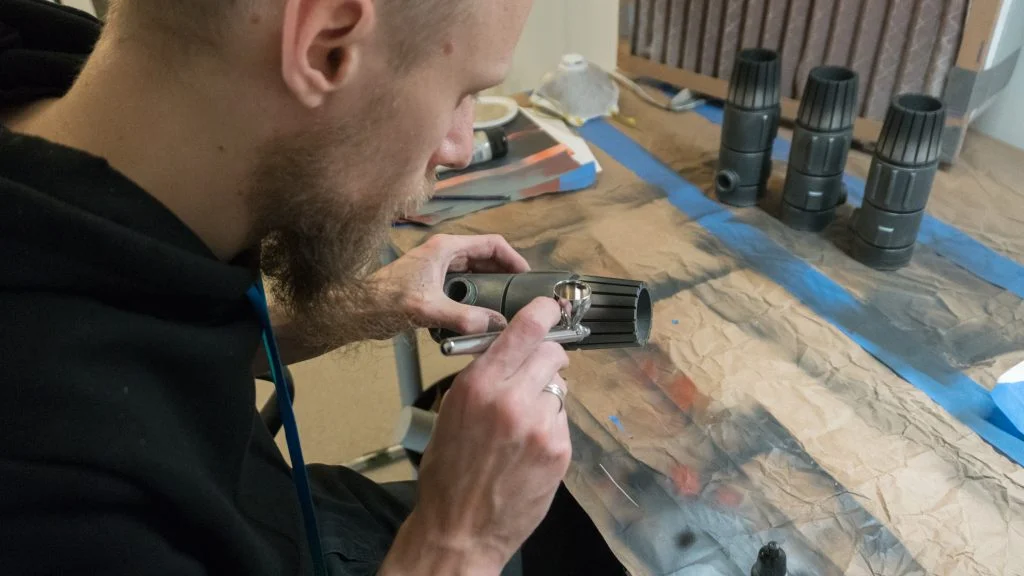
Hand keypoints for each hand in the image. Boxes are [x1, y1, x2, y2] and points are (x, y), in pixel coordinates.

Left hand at [372, 234, 529, 334]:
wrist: (357, 311)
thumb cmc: (385, 301)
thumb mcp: (428, 309)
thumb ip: (463, 316)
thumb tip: (494, 325)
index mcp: (445, 248)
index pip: (492, 243)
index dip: (513, 258)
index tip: (527, 276)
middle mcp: (443, 254)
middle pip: (486, 258)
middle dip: (506, 274)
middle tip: (521, 295)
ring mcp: (437, 269)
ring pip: (475, 273)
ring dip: (492, 287)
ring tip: (506, 306)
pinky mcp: (432, 285)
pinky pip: (463, 287)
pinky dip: (476, 297)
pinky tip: (481, 315)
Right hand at [381, 298, 571, 573]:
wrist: (460, 529)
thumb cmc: (448, 473)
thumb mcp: (452, 412)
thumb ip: (483, 377)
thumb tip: (510, 351)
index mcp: (479, 385)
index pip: (525, 329)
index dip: (543, 312)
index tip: (551, 307)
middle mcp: (512, 399)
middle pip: (552, 352)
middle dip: (548, 357)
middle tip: (539, 370)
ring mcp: (540, 425)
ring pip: (559, 388)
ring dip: (547, 396)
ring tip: (523, 424)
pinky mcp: (558, 449)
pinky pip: (562, 420)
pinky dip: (550, 426)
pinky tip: (530, 448)